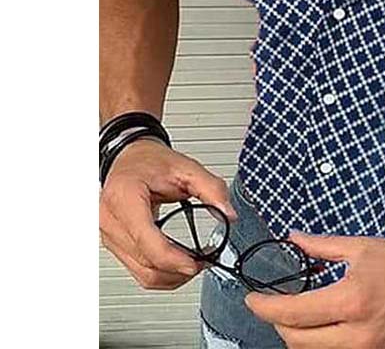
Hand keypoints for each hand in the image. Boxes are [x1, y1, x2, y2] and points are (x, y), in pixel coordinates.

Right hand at [99, 138, 236, 289]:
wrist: (130, 155)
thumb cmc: (150, 160)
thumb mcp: (186, 168)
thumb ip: (211, 189)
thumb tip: (229, 213)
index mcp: (124, 197)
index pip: (148, 242)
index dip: (174, 259)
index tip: (197, 263)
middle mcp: (110, 220)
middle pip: (145, 263)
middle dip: (178, 269)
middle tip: (203, 262)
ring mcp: (108, 234)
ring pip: (141, 273)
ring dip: (170, 275)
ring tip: (194, 263)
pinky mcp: (113, 243)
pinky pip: (137, 269)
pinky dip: (160, 271)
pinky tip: (178, 262)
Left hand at [244, 231, 384, 348]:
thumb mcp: (362, 247)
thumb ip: (322, 246)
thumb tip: (295, 239)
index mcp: (351, 300)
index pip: (293, 313)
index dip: (266, 308)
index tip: (253, 300)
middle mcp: (357, 334)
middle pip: (297, 342)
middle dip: (279, 325)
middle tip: (275, 307)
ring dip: (299, 338)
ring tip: (299, 316)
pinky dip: (323, 344)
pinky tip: (324, 327)